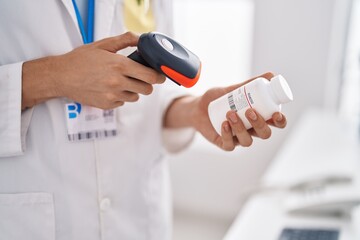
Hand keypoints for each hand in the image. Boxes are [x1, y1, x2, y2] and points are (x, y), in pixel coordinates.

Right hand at [22, 32, 164, 109]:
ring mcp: (112, 96)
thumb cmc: (80, 60)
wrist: (61, 76)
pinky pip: (122, 103)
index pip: (150, 76)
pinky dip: (120, 97)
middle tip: (140, 77)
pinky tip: (109, 88)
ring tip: (120, 82)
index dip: (158, 76)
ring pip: (135, 96)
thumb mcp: (103, 45)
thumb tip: (140, 38)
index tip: (160, 75)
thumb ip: (124, 40)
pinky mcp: (107, 105)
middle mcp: (118, 82)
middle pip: (147, 89)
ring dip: (132, 90)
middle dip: (147, 83)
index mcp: (119, 65)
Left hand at [191, 72, 286, 150]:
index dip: (280, 121)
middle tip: (250, 111)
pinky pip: (230, 144)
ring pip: (247, 141)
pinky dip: (227, 134)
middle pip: (265, 134)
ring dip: (240, 128)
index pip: (276, 123)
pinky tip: (224, 124)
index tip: (276, 114)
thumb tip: (270, 75)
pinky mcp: (225, 144)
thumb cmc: (218, 99)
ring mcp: (239, 138)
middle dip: (260, 124)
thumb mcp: (233, 89)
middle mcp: (252, 130)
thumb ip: (249, 83)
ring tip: (230, 113)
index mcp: (259, 117)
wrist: (198, 107)